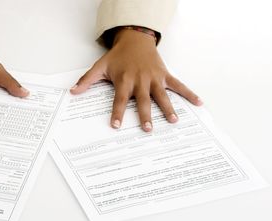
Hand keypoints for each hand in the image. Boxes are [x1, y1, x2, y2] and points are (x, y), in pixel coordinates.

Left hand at [70, 28, 202, 131]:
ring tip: (173, 121)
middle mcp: (140, 81)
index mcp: (125, 80)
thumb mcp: (100, 66)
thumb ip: (87, 81)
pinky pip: (178, 85)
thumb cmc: (118, 56)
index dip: (117, 113)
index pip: (119, 100)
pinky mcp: (165, 75)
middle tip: (147, 129)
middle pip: (143, 101)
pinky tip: (198, 102)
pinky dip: (189, 93)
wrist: (135, 40)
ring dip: (168, 108)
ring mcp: (154, 78)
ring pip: (162, 95)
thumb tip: (73, 91)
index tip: (115, 126)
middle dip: (145, 115)